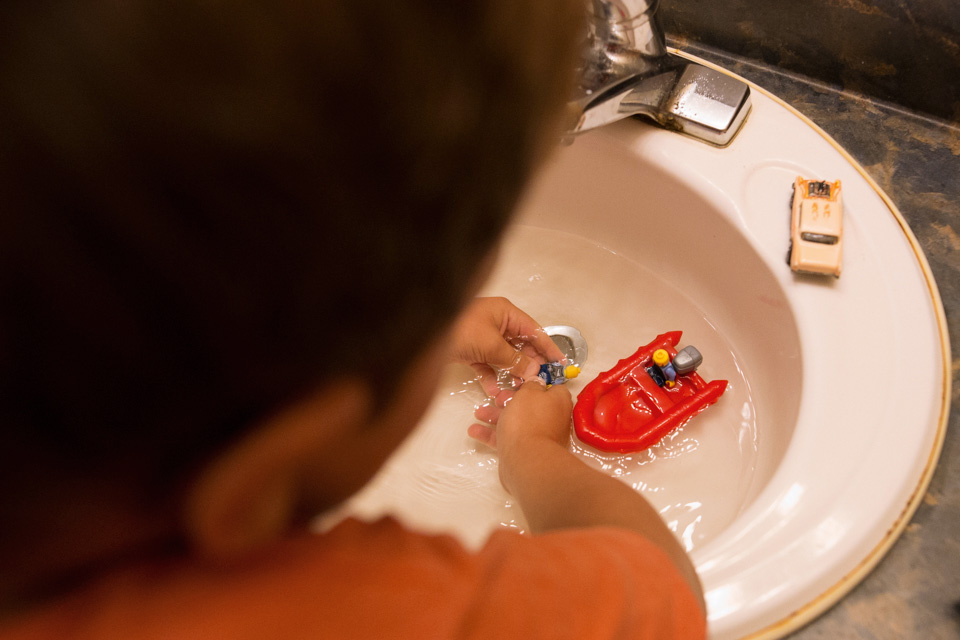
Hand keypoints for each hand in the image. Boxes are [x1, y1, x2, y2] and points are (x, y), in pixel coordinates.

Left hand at [451, 297, 565, 382]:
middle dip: (529, 365)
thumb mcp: (492, 345)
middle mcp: (496, 323)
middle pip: (521, 346)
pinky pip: (488, 365)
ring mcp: (483, 337)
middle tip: (539, 383)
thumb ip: (515, 360)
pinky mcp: (471, 350)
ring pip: (504, 358)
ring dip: (511, 375)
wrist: (422, 335)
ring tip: (519, 392)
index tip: (560, 363)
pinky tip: (495, 392)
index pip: (534, 331)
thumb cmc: (458, 328)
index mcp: (505, 313)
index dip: (548, 347)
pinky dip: (491, 378)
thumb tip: (534, 371)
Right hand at [467, 380, 571, 452]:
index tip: (521, 381)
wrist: (526, 460)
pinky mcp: (524, 451)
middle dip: (510, 400)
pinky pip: (508, 438)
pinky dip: (492, 434)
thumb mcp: (529, 392)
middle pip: (530, 405)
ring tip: (479, 414)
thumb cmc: (529, 420)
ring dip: (497, 416)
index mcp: (558, 402)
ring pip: (516, 422)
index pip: (552, 388)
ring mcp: (538, 437)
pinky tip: (474, 431)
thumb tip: (537, 382)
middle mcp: (551, 420)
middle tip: (497, 397)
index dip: (536, 383)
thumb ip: (531, 384)